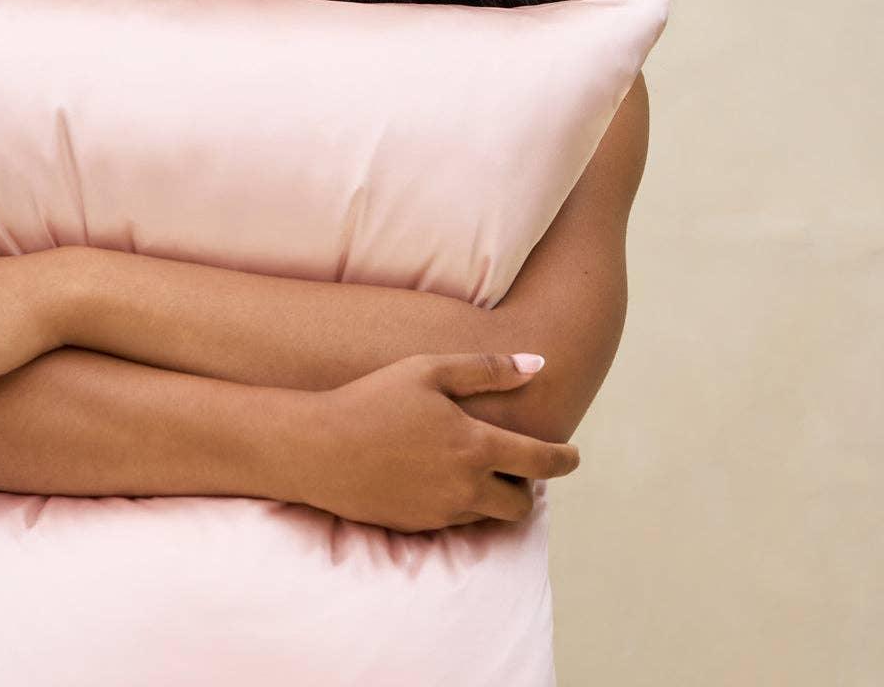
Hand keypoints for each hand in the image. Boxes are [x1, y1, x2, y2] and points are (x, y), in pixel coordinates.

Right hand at [295, 353, 580, 533]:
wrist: (319, 447)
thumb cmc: (373, 398)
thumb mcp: (428, 370)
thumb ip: (487, 369)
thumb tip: (538, 363)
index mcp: (475, 446)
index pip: (541, 462)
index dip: (564, 459)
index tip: (573, 455)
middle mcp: (466, 487)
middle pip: (521, 505)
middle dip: (525, 487)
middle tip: (513, 465)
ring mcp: (441, 513)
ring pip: (487, 517)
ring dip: (491, 498)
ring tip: (472, 470)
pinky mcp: (417, 527)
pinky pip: (453, 522)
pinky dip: (457, 504)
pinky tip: (434, 478)